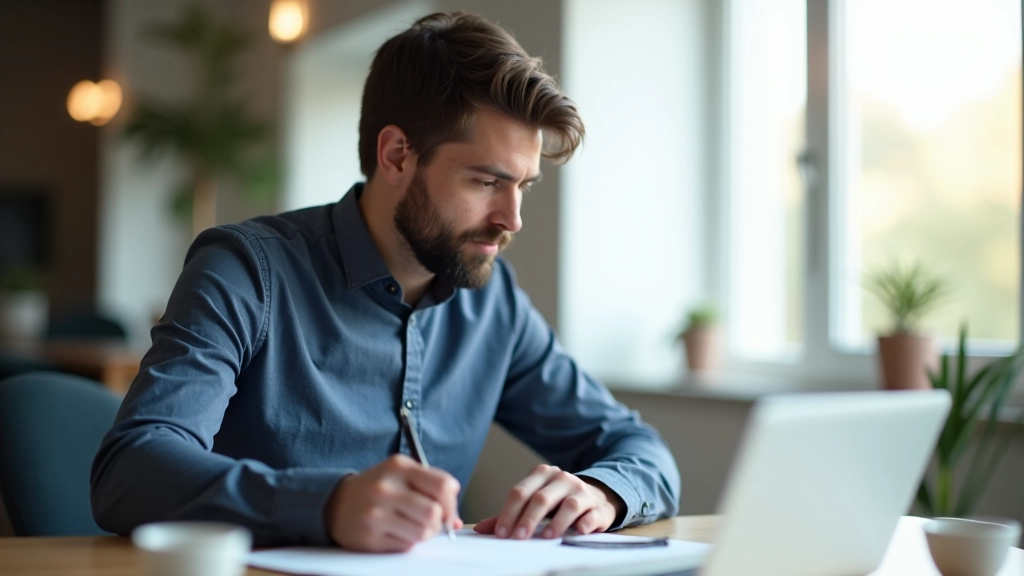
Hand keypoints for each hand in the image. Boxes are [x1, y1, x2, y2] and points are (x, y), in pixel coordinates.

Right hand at [324, 454, 462, 551]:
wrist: (336, 503)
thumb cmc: (377, 489)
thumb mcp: (402, 476)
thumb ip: (432, 490)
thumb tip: (455, 521)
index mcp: (399, 467)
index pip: (443, 485)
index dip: (452, 502)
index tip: (447, 509)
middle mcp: (386, 488)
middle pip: (434, 512)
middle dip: (438, 522)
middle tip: (430, 522)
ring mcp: (376, 514)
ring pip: (423, 533)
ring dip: (424, 534)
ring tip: (412, 527)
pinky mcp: (369, 538)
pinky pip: (405, 546)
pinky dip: (406, 543)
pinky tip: (395, 533)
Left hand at [473, 464, 623, 539]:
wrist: (595, 498)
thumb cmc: (558, 502)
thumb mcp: (534, 502)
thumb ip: (511, 514)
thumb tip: (481, 529)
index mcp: (542, 475)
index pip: (520, 492)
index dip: (509, 513)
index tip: (501, 533)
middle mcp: (562, 479)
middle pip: (541, 498)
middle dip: (528, 519)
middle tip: (519, 538)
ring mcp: (582, 491)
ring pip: (569, 504)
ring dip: (557, 522)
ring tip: (546, 537)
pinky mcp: (599, 506)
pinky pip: (593, 513)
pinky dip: (586, 522)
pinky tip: (579, 531)